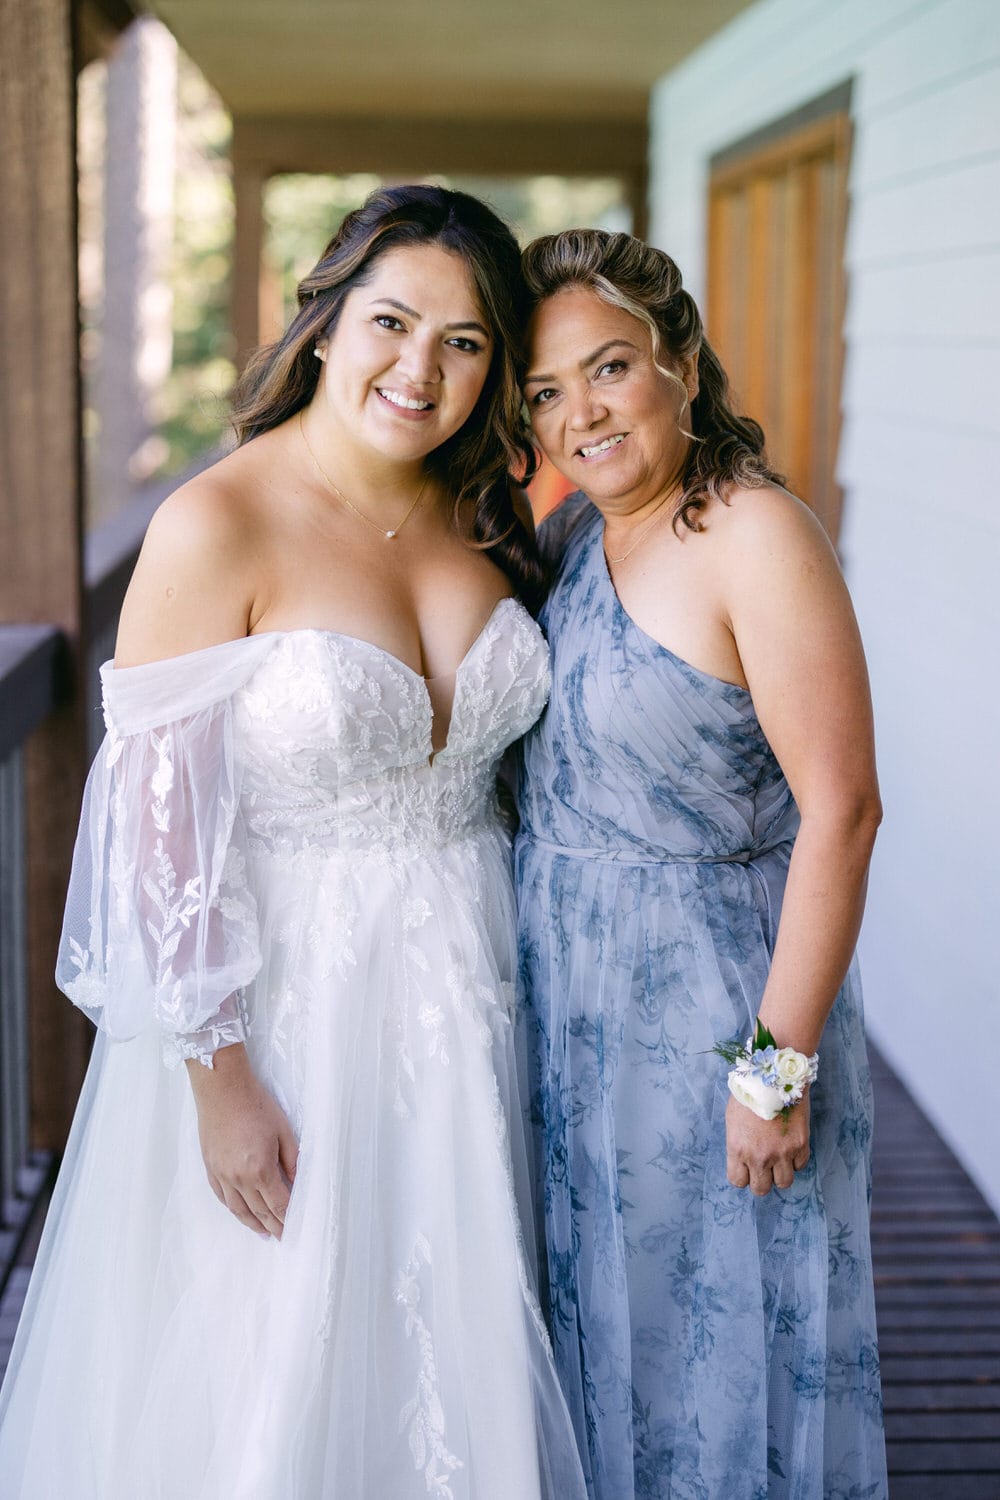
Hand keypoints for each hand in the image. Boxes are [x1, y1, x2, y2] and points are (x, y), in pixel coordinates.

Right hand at [187, 1044, 298, 1237]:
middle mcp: (238, 1178)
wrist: (222, 1089)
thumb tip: (298, 1183)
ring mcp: (221, 1175)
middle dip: (273, 1226)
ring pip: (238, 1209)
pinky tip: (240, 1213)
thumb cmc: (256, 1105)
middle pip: (259, 1211)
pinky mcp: (210, 1168)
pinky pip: (221, 1197)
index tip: (294, 1228)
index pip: (278, 1204)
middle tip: (282, 1236)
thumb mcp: (284, 1131)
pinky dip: (233, 1209)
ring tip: (264, 1233)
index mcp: (260, 1169)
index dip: (287, 1219)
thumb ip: (292, 1161)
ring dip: (252, 1224)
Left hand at [725, 1087, 810, 1195]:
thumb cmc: (750, 1092)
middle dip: (761, 1180)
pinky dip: (796, 1160)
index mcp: (737, 1148)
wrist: (775, 1074)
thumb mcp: (733, 1118)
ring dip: (780, 1173)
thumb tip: (742, 1158)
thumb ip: (737, 1142)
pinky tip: (790, 1146)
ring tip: (778, 1158)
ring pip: (783, 1183)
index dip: (742, 1175)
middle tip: (763, 1167)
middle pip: (761, 1189)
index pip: (738, 1181)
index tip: (746, 1168)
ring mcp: (781, 1152)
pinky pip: (800, 1166)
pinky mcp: (800, 1145)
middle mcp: (759, 1156)